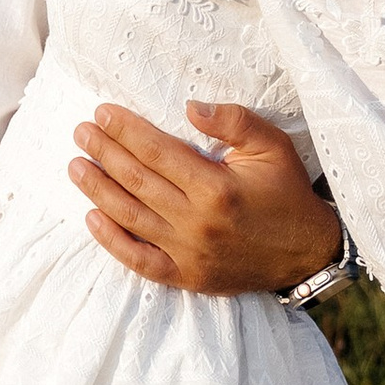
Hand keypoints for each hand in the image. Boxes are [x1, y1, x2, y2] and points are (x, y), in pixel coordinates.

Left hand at [70, 100, 344, 295]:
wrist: (309, 252)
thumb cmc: (287, 192)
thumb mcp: (273, 145)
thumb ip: (233, 121)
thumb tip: (189, 107)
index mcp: (217, 188)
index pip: (157, 152)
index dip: (125, 131)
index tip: (102, 114)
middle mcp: (197, 222)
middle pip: (137, 182)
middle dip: (104, 153)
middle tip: (80, 132)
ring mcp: (189, 254)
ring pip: (131, 218)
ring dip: (98, 191)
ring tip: (76, 167)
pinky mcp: (188, 277)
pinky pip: (140, 261)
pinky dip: (113, 241)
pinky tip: (92, 218)